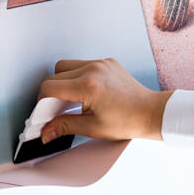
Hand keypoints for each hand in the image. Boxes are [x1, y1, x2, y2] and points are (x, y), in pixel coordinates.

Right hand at [37, 57, 171, 143]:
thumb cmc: (127, 122)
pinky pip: (83, 64)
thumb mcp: (92, 128)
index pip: (50, 87)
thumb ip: (64, 126)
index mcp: (87, 86)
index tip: (43, 112)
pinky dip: (79, 76)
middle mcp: (92, 69)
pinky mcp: (107, 62)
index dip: (42, 101)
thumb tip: (45, 132)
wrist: (151, 113)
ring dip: (64, 81)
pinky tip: (87, 92)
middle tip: (56, 108)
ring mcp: (101, 63)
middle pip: (55, 74)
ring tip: (73, 99)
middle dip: (52, 92)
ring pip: (67, 66)